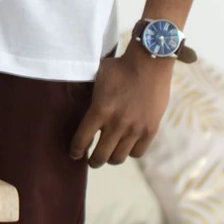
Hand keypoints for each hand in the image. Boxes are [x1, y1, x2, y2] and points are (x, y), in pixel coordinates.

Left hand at [71, 49, 172, 166]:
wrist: (150, 62)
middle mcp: (116, 124)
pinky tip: (127, 145)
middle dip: (93, 161)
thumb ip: (86, 92)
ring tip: (109, 154)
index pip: (81, 141)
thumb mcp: (96, 77)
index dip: (75, 151)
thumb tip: (73, 97)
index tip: (74, 154)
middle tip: (92, 159)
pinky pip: (137, 153)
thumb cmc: (120, 67)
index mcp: (99, 111)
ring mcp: (134, 129)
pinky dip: (130, 151)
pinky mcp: (150, 130)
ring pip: (118, 158)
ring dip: (111, 158)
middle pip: (100, 157)